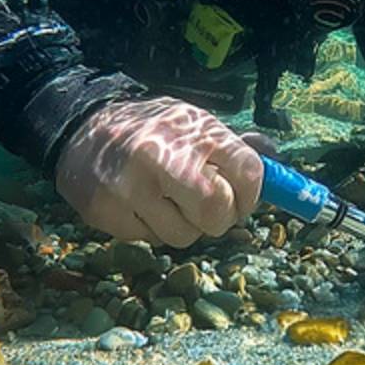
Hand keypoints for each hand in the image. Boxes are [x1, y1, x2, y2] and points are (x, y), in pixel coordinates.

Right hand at [54, 97, 263, 247]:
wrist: (82, 124)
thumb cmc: (154, 130)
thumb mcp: (196, 124)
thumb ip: (237, 149)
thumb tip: (281, 172)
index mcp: (196, 131)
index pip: (249, 174)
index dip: (250, 195)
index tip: (240, 198)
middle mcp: (164, 156)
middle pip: (217, 214)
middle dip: (218, 218)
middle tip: (206, 209)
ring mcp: (131, 187)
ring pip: (184, 236)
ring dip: (183, 226)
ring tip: (166, 201)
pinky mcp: (106, 211)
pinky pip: (149, 240)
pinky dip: (151, 228)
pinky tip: (139, 204)